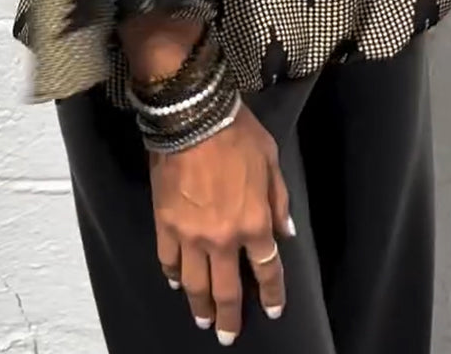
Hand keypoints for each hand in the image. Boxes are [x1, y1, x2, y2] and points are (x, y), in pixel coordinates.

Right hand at [149, 102, 294, 344]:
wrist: (194, 118)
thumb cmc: (237, 134)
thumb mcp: (271, 160)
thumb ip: (279, 201)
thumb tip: (286, 233)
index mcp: (254, 224)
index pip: (267, 270)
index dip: (272, 294)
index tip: (273, 310)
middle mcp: (223, 239)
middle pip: (227, 290)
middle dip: (231, 317)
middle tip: (229, 336)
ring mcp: (191, 236)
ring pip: (195, 284)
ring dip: (200, 306)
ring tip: (203, 320)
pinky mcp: (165, 225)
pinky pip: (168, 260)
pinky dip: (173, 275)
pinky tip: (176, 282)